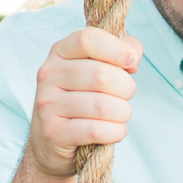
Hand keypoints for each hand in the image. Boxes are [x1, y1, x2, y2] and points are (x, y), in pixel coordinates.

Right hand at [28, 28, 141, 178]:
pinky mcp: (54, 133)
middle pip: (101, 75)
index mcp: (59, 52)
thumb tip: (134, 52)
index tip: (133, 62)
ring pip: (102, 106)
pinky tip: (114, 131)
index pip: (88, 40)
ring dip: (123, 113)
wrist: (51, 142)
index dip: (117, 49)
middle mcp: (48, 75)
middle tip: (125, 97)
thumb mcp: (94, 70)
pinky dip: (115, 132)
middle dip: (126, 88)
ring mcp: (48, 105)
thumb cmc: (81, 99)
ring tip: (120, 116)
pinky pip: (96, 131)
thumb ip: (117, 53)